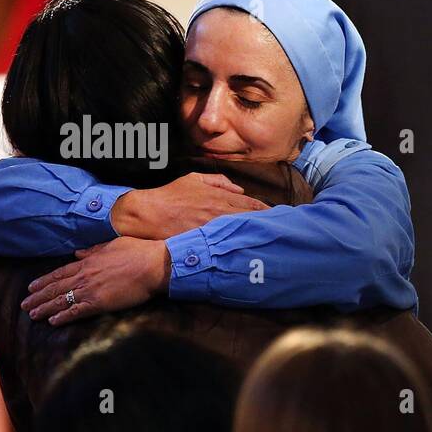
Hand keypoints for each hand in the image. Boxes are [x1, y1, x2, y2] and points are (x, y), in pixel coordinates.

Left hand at [21, 237, 170, 324]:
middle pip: (55, 288)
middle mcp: (84, 276)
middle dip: (37, 297)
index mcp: (87, 262)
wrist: (154, 264)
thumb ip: (93, 250)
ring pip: (60, 300)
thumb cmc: (138, 252)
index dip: (43, 281)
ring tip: (32, 315)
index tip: (31, 287)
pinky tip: (52, 322)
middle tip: (24, 304)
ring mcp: (90, 290)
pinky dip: (62, 317)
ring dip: (44, 308)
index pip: (59, 273)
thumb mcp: (112, 245)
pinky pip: (76, 311)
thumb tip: (79, 253)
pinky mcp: (100, 303)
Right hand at [111, 172, 268, 239]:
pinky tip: (252, 251)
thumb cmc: (169, 196)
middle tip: (285, 230)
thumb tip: (239, 189)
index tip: (280, 216)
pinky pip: (227, 245)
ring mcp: (213, 228)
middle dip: (269, 224)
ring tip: (274, 242)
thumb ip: (218, 181)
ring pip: (243, 232)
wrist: (147, 213)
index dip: (267, 211)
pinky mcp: (204, 241)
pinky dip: (241, 247)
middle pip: (252, 219)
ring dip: (258, 236)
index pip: (251, 204)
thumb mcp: (193, 179)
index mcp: (219, 197)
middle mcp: (219, 212)